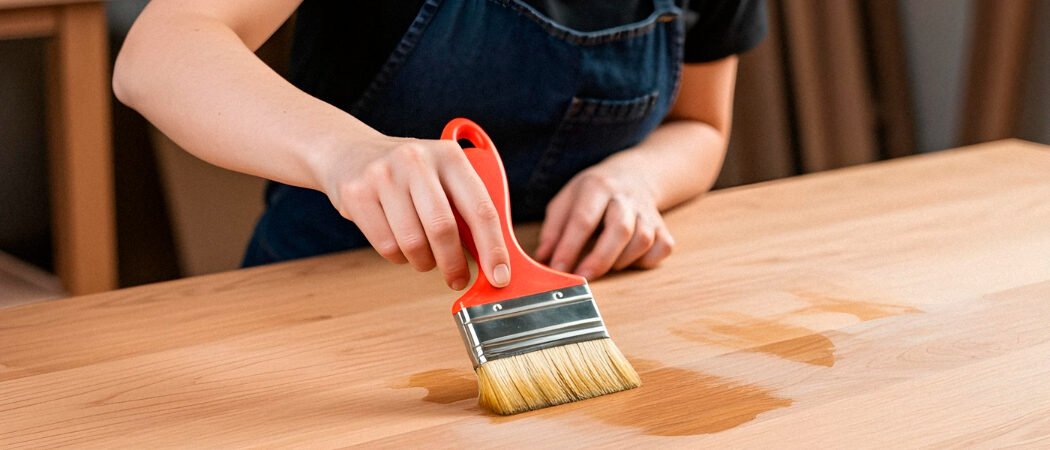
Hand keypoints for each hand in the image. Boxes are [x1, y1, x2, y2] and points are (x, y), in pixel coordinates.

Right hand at [318, 136, 510, 289]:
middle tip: (458, 279)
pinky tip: (400, 244)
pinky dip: (399, 257)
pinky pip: (386, 246)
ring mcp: (383, 176)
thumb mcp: (442, 177)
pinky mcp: (357, 194)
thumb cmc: (409, 175)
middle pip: (443, 229)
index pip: (480, 208)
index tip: (499, 277)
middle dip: (454, 264)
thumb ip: (466, 210)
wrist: (350, 152)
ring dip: (424, 262)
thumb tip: (492, 260)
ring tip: (425, 257)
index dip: (493, 248)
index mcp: (449, 156)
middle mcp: (416, 160)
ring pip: (413, 243)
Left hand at [534, 166, 674, 279]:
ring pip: (643, 239)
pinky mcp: (662, 226)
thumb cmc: (593, 193)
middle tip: (583, 277)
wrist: (633, 175)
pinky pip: (662, 247)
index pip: (583, 219)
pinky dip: (647, 260)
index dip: (569, 247)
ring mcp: (647, 212)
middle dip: (600, 258)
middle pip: (620, 229)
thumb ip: (553, 230)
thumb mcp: (566, 200)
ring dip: (623, 259)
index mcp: (596, 187)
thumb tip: (542, 259)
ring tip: (606, 264)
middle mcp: (624, 198)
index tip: (558, 269)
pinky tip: (630, 259)